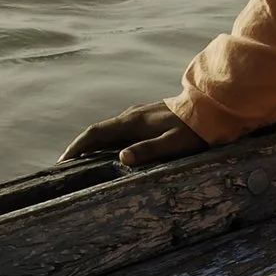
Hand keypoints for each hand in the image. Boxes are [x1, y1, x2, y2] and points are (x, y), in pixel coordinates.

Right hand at [60, 100, 210, 168]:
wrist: (211, 108)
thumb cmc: (193, 129)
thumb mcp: (172, 143)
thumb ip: (148, 150)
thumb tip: (122, 157)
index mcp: (133, 122)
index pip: (96, 133)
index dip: (78, 146)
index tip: (64, 161)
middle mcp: (132, 116)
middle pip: (99, 132)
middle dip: (82, 148)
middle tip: (68, 167)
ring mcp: (139, 115)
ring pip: (109, 131)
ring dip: (95, 145)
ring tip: (86, 163)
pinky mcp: (148, 119)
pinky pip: (120, 131)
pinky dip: (109, 142)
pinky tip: (112, 153)